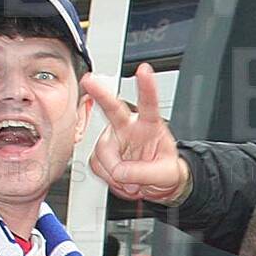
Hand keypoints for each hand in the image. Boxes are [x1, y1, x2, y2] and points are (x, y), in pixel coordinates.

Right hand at [86, 64, 189, 202]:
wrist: (155, 184)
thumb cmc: (164, 171)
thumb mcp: (165, 175)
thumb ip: (144, 173)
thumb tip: (120, 171)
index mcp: (150, 125)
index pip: (149, 104)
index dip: (147, 87)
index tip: (144, 70)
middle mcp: (128, 127)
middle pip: (112, 108)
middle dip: (100, 94)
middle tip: (89, 81)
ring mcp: (113, 139)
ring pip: (102, 152)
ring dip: (114, 172)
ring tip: (131, 180)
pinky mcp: (102, 153)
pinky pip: (96, 165)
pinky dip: (108, 177)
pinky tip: (120, 179)